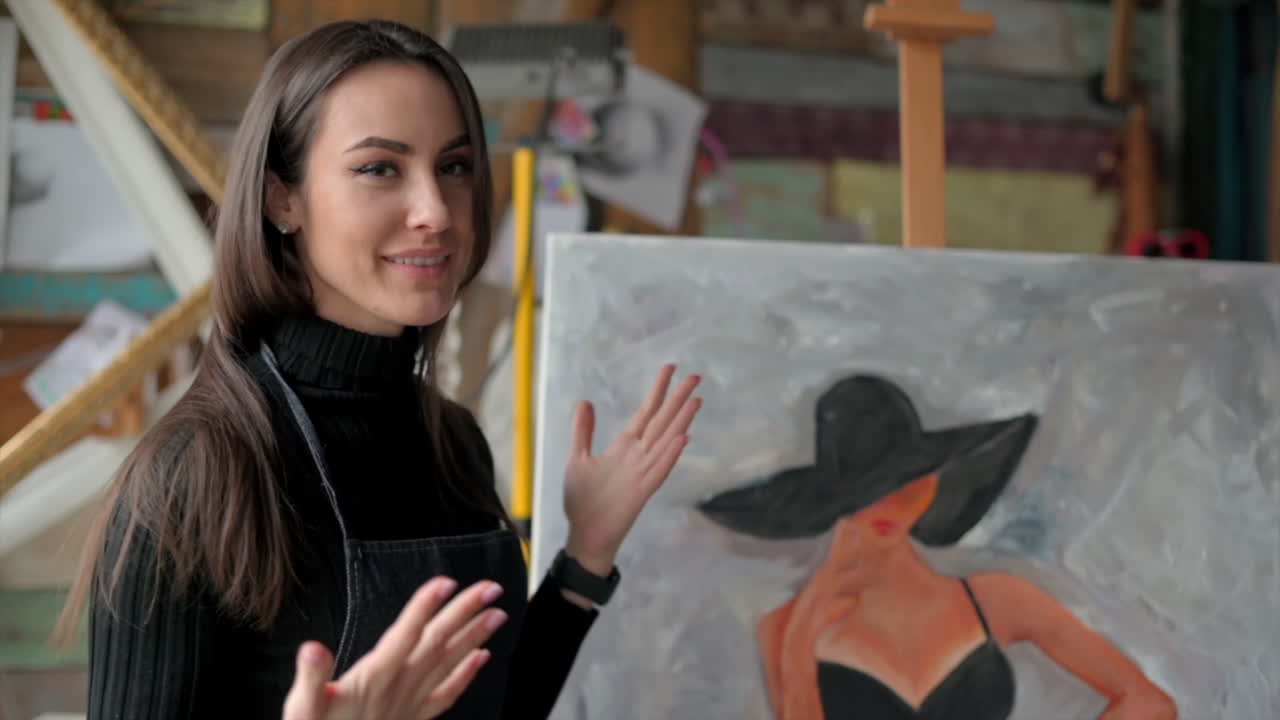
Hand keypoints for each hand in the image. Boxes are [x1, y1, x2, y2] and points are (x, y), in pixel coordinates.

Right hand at [282, 577, 507, 719]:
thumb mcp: (303, 708)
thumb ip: (312, 677)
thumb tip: (313, 650)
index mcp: (374, 679)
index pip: (405, 635)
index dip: (424, 607)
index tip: (444, 583)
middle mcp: (398, 688)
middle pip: (436, 642)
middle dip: (464, 612)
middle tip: (489, 589)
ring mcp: (410, 702)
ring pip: (448, 664)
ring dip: (474, 637)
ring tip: (496, 614)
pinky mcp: (414, 717)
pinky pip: (446, 694)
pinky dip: (466, 675)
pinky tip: (482, 658)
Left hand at [563, 364, 701, 576]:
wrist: (585, 534)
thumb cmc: (583, 500)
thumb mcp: (577, 459)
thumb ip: (583, 431)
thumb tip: (585, 401)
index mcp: (625, 446)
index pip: (646, 412)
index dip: (658, 390)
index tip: (670, 368)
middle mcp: (638, 455)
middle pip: (662, 421)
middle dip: (677, 398)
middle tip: (696, 376)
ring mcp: (642, 472)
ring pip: (666, 441)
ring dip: (682, 421)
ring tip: (697, 400)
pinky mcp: (642, 490)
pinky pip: (660, 469)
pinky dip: (671, 454)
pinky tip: (684, 438)